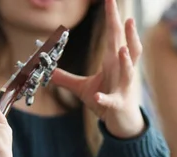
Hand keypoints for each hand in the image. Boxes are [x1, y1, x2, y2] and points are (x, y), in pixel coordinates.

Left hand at [50, 0, 143, 138]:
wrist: (120, 121)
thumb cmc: (105, 99)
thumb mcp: (82, 88)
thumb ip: (65, 78)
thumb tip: (49, 71)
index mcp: (111, 62)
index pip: (113, 35)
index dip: (112, 17)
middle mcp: (120, 70)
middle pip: (124, 46)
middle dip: (125, 31)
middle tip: (125, 15)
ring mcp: (122, 87)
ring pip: (127, 71)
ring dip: (125, 61)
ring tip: (122, 50)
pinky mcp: (117, 104)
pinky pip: (111, 101)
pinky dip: (104, 99)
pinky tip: (97, 98)